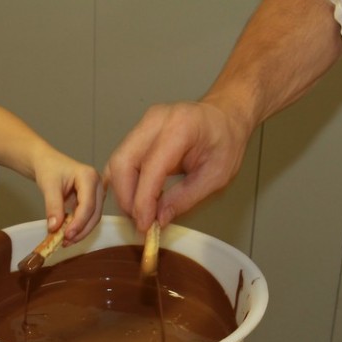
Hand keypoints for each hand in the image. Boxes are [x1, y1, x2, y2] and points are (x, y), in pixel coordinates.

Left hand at [32, 150, 103, 244]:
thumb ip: (53, 206)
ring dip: (81, 232)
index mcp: (89, 177)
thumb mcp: (48, 186)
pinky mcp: (92, 201)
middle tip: (65, 242)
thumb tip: (54, 228)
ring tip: (64, 241)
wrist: (47, 162)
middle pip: (94, 214)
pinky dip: (79, 228)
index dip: (78, 223)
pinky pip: (88, 218)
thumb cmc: (49, 168)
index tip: (66, 235)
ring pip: (93, 218)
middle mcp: (97, 185)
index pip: (88, 205)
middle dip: (81, 230)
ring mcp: (96, 194)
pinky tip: (67, 235)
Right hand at [104, 99, 248, 232]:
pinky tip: (134, 198)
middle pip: (122, 162)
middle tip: (141, 222)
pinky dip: (122, 183)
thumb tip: (158, 219)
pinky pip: (120, 160)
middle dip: (126, 198)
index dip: (142, 201)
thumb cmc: (225, 140)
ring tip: (140, 213)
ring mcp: (143, 125)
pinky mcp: (137, 133)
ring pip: (116, 163)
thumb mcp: (216, 176)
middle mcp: (155, 121)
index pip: (150, 167)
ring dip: (123, 193)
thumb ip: (185, 198)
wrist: (224, 116)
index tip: (144, 225)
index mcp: (181, 127)